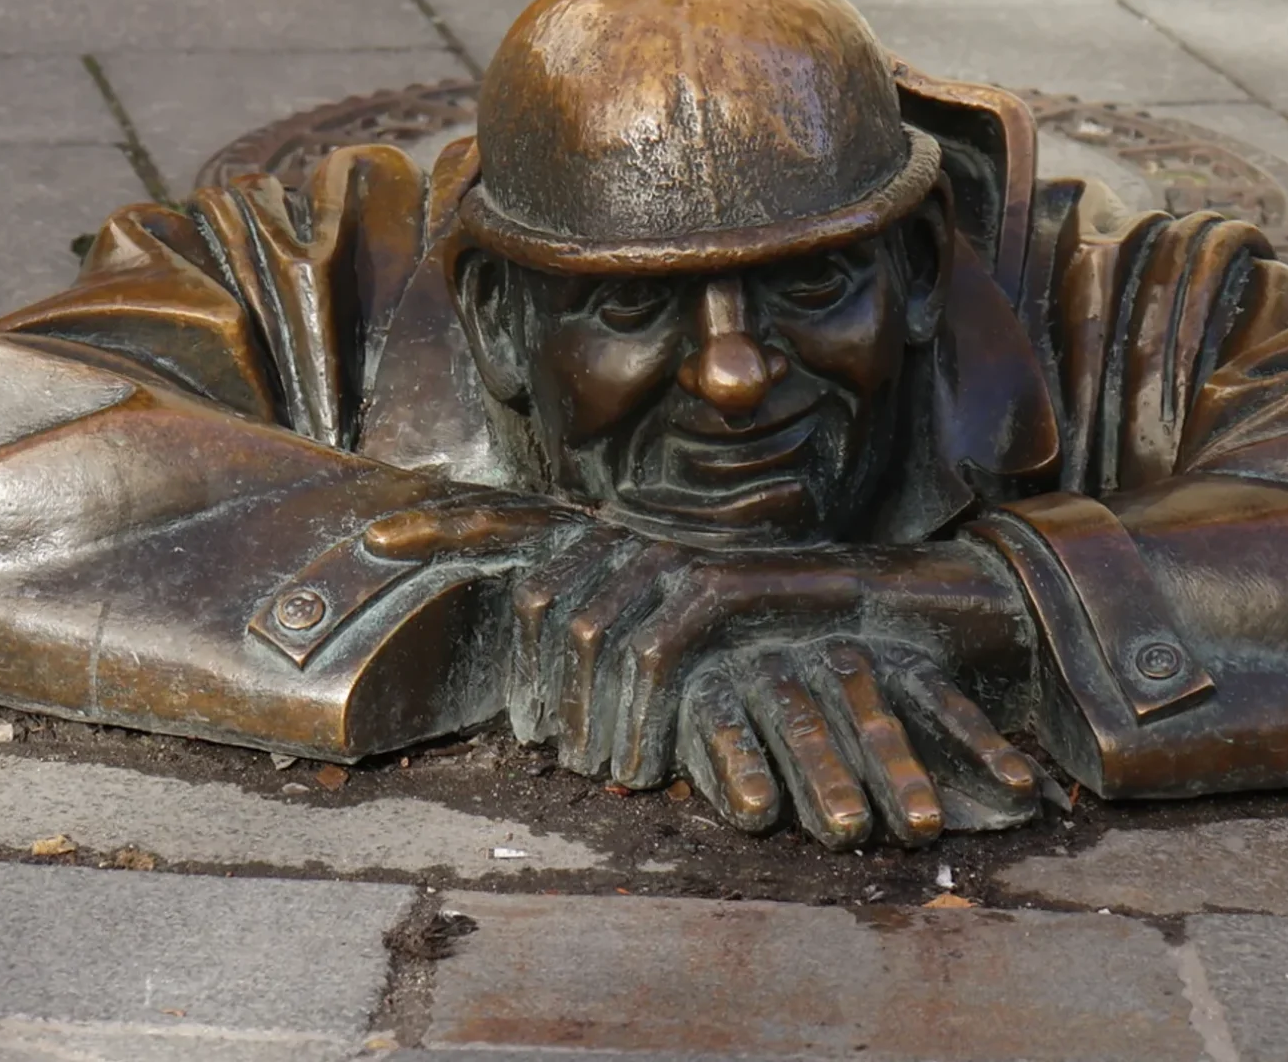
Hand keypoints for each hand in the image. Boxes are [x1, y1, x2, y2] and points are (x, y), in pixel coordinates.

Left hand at [363, 500, 1039, 844]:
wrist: (911, 617)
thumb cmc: (803, 648)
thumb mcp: (698, 653)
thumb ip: (630, 656)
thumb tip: (555, 707)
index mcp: (629, 547)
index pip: (516, 515)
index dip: (442, 517)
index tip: (376, 532)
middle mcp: (648, 539)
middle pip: (533, 579)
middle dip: (526, 677)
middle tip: (547, 749)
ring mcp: (688, 556)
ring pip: (584, 624)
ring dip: (581, 715)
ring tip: (603, 772)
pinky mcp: (731, 586)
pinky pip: (652, 645)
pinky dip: (634, 710)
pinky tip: (642, 761)